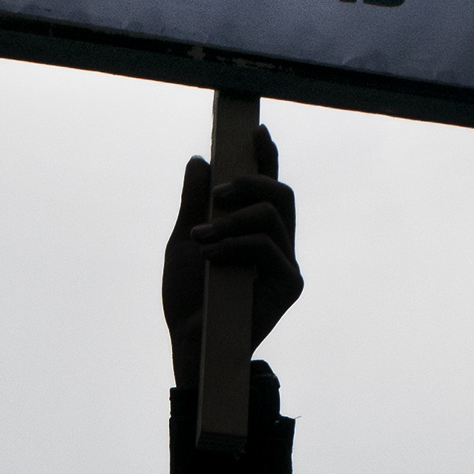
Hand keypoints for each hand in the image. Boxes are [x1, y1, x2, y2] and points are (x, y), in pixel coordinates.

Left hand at [161, 131, 301, 380]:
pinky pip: (267, 246)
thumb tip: (200, 160)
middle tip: (216, 195)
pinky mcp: (289, 285)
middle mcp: (278, 245)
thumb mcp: (183, 239)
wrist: (189, 342)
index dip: (267, 157)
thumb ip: (194, 203)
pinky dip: (234, 244)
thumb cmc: (188, 297)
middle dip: (250, 182)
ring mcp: (286, 265)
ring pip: (271, 215)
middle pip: (280, 193)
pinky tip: (211, 256)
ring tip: (200, 238)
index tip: (256, 131)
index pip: (268, 188)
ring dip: (231, 220)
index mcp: (255, 232)